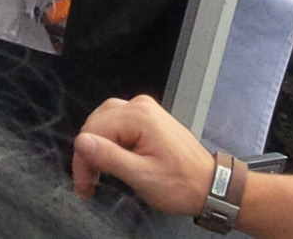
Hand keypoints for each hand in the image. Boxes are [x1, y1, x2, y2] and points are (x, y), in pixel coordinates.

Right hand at [69, 94, 213, 213]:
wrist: (211, 186)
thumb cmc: (181, 184)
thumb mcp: (142, 176)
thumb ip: (110, 157)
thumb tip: (81, 142)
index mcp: (138, 116)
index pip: (92, 130)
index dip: (83, 159)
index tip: (85, 186)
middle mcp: (140, 105)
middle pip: (96, 122)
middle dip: (89, 153)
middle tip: (90, 182)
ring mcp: (145, 109)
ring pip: (104, 122)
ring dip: (98, 147)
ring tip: (99, 172)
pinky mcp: (149, 118)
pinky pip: (118, 123)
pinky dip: (111, 142)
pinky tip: (114, 160)